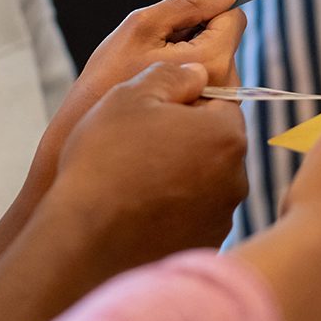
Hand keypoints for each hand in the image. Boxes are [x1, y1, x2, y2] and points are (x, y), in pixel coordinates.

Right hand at [0, 0, 245, 285]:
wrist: (84, 239)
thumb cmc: (106, 160)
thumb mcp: (130, 95)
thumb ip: (173, 75)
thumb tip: (199, 73)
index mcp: (226, 135)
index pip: (221, 99)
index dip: (186, 96)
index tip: (154, 106)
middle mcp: (236, 179)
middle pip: (215, 142)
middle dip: (186, 136)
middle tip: (138, 141)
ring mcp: (221, 218)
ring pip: (204, 180)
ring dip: (179, 173)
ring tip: (133, 178)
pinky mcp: (203, 247)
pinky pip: (192, 215)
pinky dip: (172, 209)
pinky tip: (137, 208)